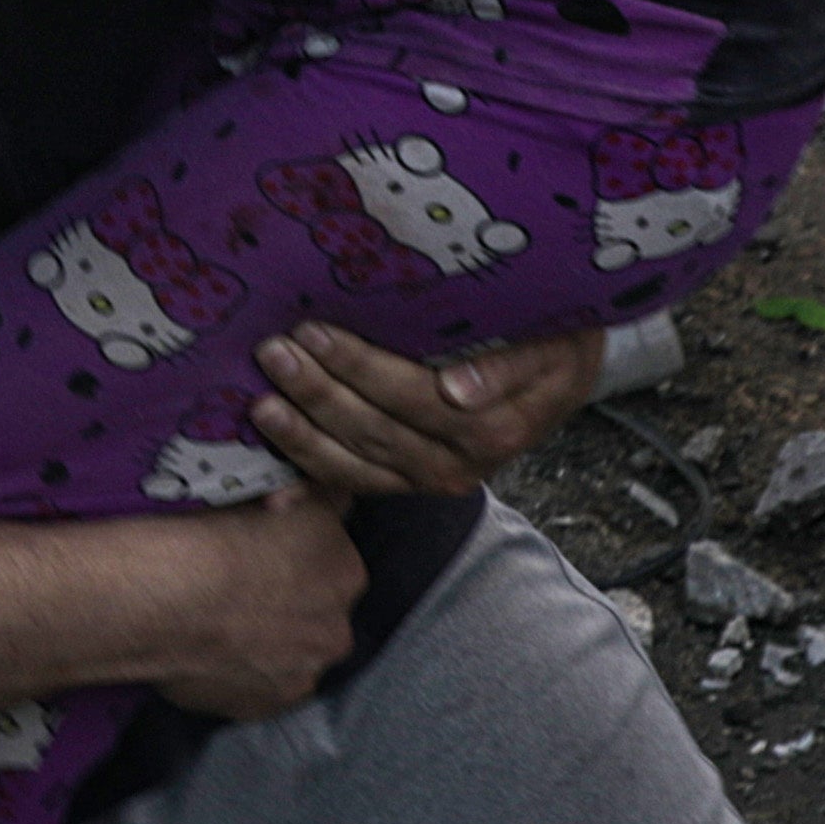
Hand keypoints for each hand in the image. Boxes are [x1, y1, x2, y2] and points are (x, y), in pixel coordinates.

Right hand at [110, 492, 369, 724]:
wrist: (168, 597)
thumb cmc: (214, 536)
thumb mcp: (277, 492)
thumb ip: (316, 500)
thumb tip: (328, 498)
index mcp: (345, 569)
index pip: (333, 561)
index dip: (298, 556)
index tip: (265, 554)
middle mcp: (337, 627)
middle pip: (320, 615)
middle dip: (292, 607)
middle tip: (243, 595)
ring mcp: (305, 672)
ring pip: (294, 655)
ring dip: (272, 645)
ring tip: (223, 628)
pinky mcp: (269, 705)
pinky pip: (263, 687)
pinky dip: (245, 674)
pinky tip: (213, 655)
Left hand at [237, 313, 602, 499]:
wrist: (564, 368)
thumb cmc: (555, 337)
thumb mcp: (554, 341)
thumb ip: (510, 366)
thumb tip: (459, 391)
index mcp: (494, 428)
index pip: (412, 397)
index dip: (360, 368)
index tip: (314, 332)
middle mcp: (461, 464)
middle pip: (376, 430)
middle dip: (318, 393)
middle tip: (272, 352)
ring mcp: (432, 478)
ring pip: (358, 465)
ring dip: (304, 437)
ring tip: (260, 404)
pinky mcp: (410, 482)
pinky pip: (357, 486)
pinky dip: (315, 483)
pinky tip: (273, 491)